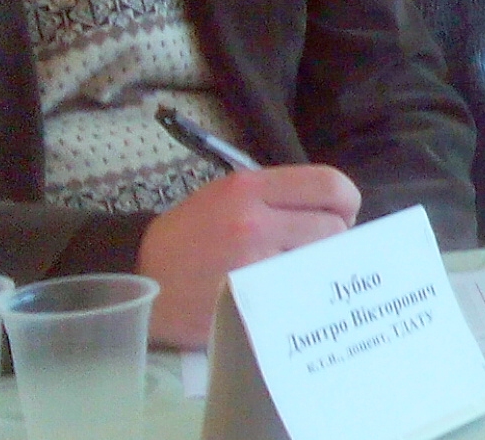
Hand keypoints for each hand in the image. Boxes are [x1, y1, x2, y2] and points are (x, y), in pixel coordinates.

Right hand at [137, 166, 361, 347]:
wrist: (138, 278)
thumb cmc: (188, 236)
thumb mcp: (226, 197)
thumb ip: (277, 197)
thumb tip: (333, 210)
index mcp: (248, 187)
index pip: (328, 185)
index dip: (346, 202)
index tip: (344, 215)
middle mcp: (253, 221)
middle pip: (332, 228)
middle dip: (332, 240)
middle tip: (315, 249)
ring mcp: (251, 263)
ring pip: (318, 263)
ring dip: (315, 268)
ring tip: (293, 271)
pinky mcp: (248, 300)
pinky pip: (296, 293)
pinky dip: (297, 293)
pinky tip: (281, 293)